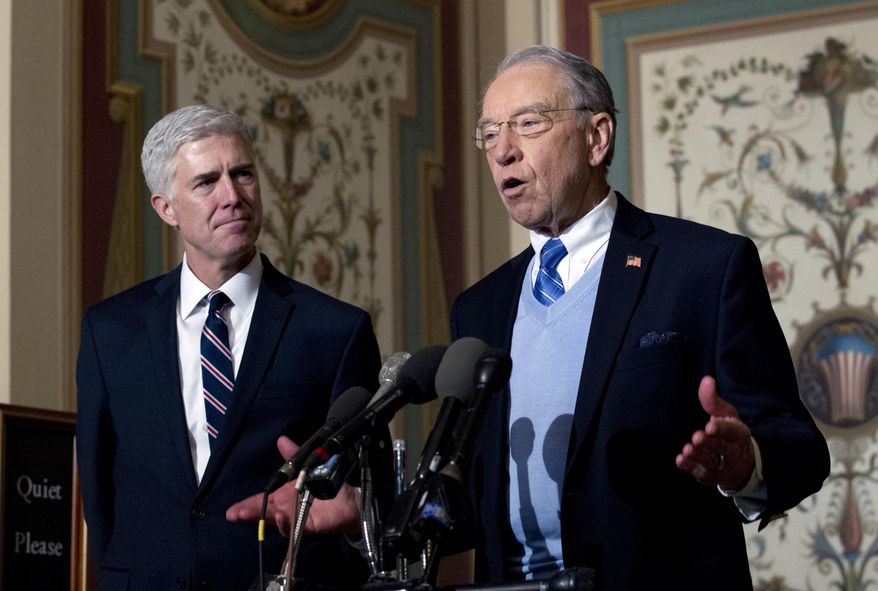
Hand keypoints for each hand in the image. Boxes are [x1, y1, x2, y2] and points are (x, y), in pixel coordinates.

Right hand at [226, 436, 361, 536]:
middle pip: (265, 513)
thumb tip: (281, 440)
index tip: (231, 511)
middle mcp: (286, 509)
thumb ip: (292, 455)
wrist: (347, 500)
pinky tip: (280, 518)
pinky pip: (296, 527)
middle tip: (236, 514)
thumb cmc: (322, 486)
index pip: (259, 502)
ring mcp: (296, 518)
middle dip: (250, 513)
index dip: (245, 506)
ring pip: (277, 521)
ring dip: (266, 518)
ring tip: (252, 514)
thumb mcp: (305, 467)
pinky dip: (287, 524)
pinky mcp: (310, 525)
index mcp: (282, 496)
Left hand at [675, 376, 754, 490]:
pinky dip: (691, 469)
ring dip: (699, 457)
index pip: (733, 432)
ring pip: (712, 464)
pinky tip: (680, 460)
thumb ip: (712, 400)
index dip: (722, 430)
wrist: (741, 460)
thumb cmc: (729, 432)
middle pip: (723, 449)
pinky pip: (703, 475)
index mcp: (739, 434)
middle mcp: (734, 452)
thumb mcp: (724, 414)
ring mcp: (724, 467)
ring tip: (687, 449)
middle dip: (710, 444)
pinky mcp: (713, 477)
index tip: (710, 425)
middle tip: (697, 437)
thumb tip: (706, 380)